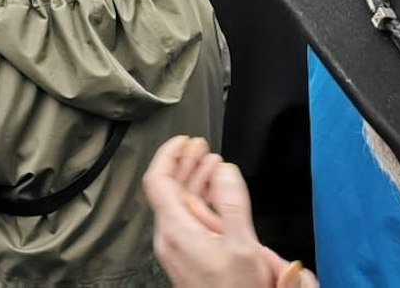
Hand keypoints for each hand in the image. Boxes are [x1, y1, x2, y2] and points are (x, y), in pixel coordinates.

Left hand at [143, 135, 314, 287]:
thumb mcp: (242, 246)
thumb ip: (232, 204)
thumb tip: (224, 170)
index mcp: (176, 230)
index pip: (158, 180)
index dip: (169, 154)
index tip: (184, 140)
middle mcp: (170, 238)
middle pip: (169, 190)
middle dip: (186, 164)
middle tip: (201, 147)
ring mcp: (177, 250)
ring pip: (180, 206)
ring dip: (195, 182)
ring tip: (212, 165)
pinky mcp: (187, 259)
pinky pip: (188, 221)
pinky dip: (201, 203)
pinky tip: (216, 197)